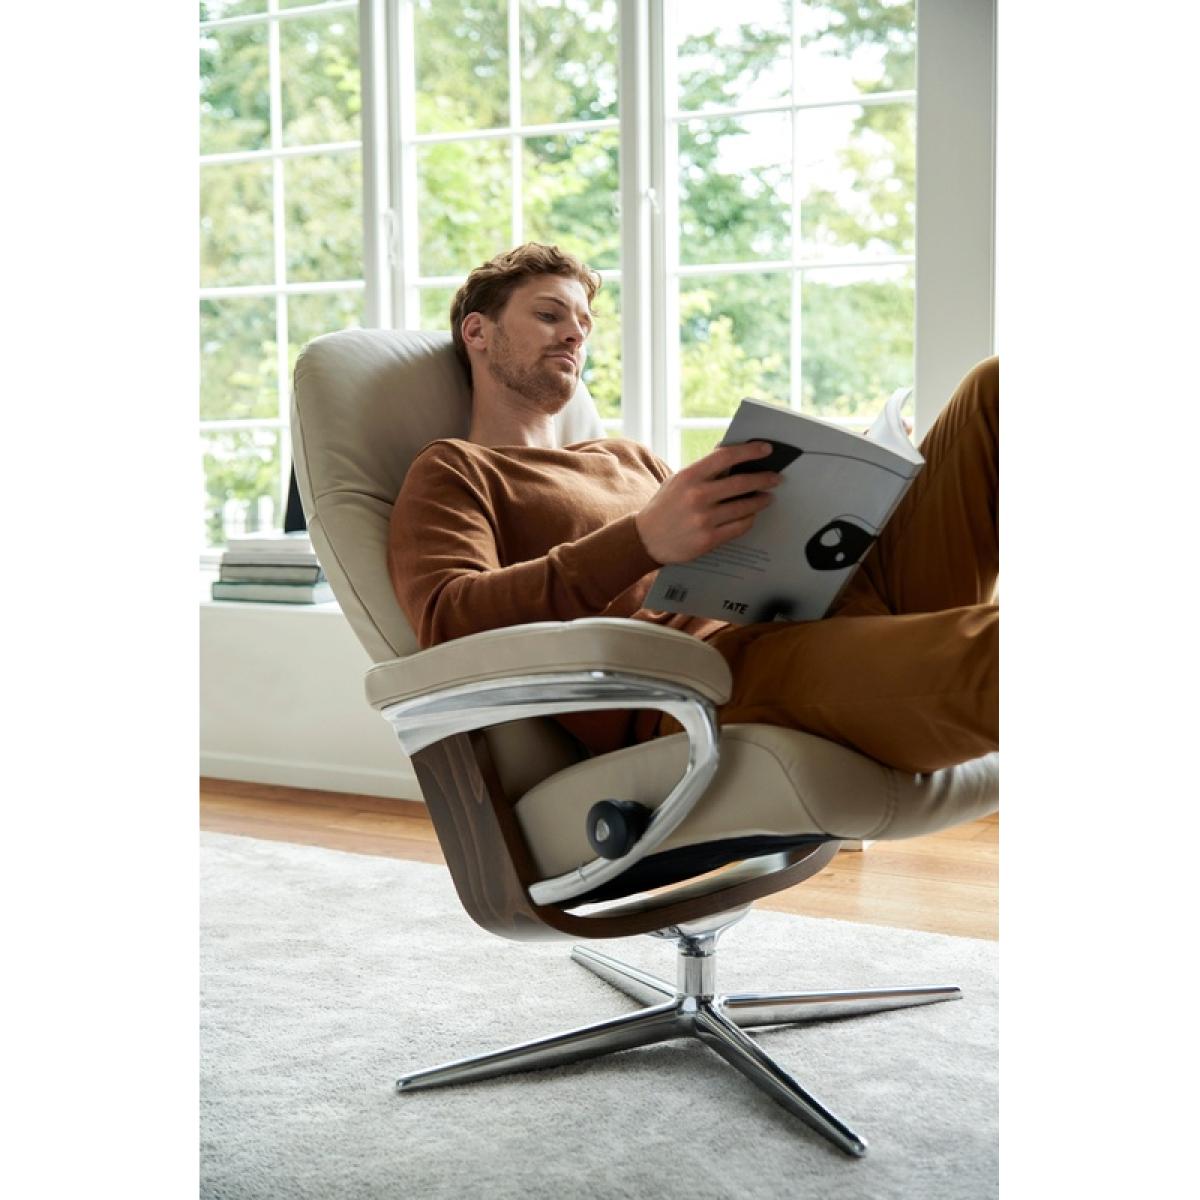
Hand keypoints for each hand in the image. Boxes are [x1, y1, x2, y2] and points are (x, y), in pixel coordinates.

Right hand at [635, 441, 781, 564]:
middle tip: (776, 478)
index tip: (766, 449)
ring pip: (744, 507)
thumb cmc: (665, 506)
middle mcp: (697, 496)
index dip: (750, 451)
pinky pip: (739, 527)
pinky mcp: (708, 539)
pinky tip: (752, 515)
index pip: (726, 456)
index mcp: (689, 476)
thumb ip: (703, 469)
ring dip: (760, 501)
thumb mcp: (678, 481)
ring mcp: (703, 519)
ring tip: (767, 497)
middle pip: (741, 483)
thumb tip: (731, 453)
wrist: (646, 539)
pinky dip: (749, 519)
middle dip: (764, 479)